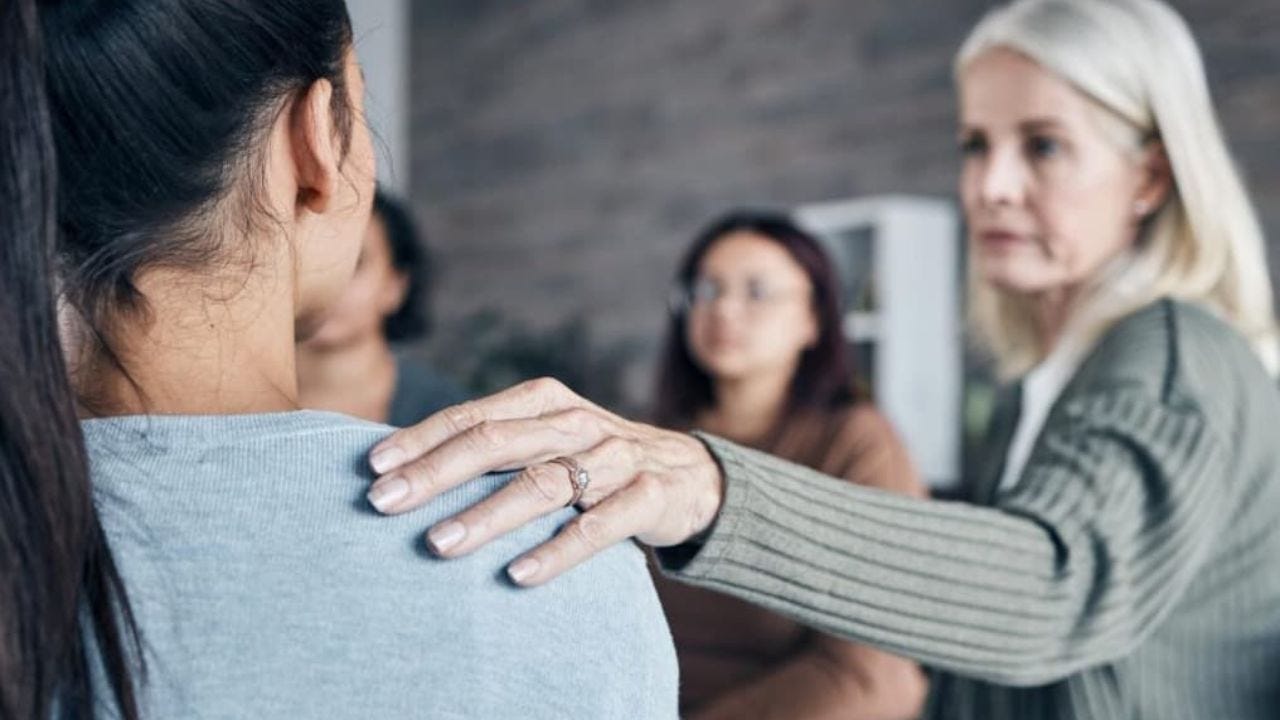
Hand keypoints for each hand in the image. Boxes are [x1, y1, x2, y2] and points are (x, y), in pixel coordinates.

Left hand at [364, 378, 724, 585]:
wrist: (693, 476)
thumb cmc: (598, 460)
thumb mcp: (550, 438)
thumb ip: (496, 445)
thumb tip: (406, 468)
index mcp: (546, 402)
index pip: (473, 416)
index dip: (421, 439)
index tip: (372, 467)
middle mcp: (577, 424)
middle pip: (498, 443)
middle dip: (435, 473)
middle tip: (383, 502)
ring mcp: (616, 458)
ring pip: (544, 484)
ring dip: (487, 515)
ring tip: (438, 544)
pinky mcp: (649, 496)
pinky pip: (599, 527)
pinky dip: (558, 551)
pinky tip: (519, 574)